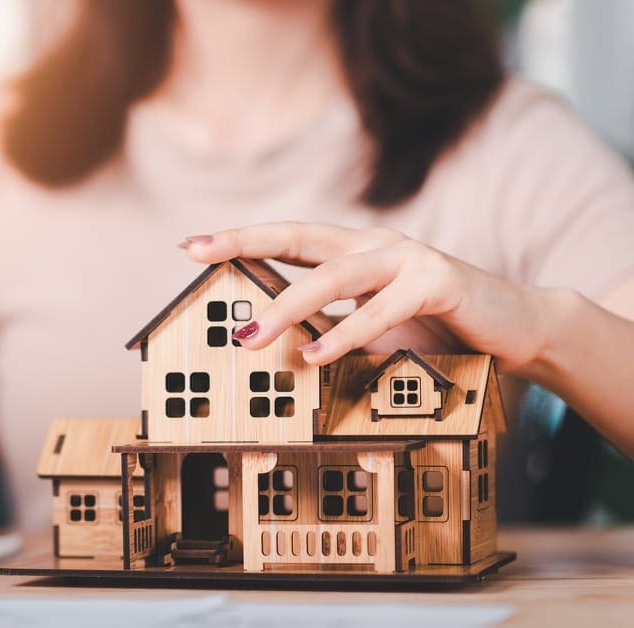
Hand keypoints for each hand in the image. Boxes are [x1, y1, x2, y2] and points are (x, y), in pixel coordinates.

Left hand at [180, 222, 555, 373]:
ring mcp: (409, 258)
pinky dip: (346, 334)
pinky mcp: (439, 282)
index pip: (289, 238)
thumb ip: (330, 325)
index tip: (191, 244)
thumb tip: (272, 346)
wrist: (515, 328)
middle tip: (198, 255)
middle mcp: (376, 245)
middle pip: (300, 238)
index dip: (240, 239)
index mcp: (356, 251)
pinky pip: (383, 310)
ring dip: (288, 308)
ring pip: (335, 277)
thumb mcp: (373, 327)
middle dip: (244, 245)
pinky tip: (315, 356)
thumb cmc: (437, 329)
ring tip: (251, 337)